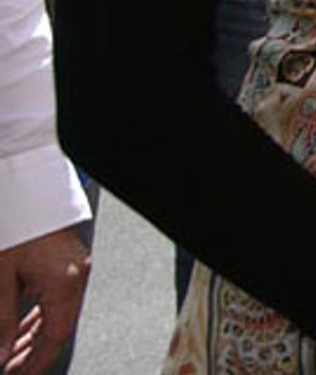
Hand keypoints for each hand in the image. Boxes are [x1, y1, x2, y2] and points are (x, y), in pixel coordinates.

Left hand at [2, 226, 88, 374]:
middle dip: (32, 353)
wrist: (26, 191)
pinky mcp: (66, 260)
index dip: (35, 363)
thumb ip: (2, 320)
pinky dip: (39, 316)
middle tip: (10, 368)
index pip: (55, 337)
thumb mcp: (0, 277)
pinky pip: (57, 298)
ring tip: (12, 353)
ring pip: (58, 314)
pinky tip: (24, 325)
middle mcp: (76, 275)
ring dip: (35, 336)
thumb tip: (2, 353)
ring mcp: (74, 267)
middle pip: (59, 327)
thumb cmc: (17, 225)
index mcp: (64, 282)